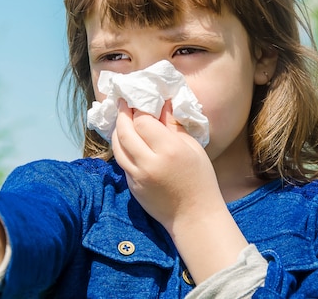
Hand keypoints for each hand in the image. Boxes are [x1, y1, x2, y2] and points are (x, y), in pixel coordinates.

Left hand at [111, 99, 221, 229]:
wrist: (194, 216)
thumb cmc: (200, 180)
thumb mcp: (192, 148)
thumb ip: (173, 125)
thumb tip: (163, 103)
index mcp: (168, 150)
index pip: (142, 121)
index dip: (139, 109)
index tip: (139, 100)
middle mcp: (149, 162)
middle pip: (125, 131)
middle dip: (122, 114)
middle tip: (124, 103)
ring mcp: (137, 176)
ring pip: (117, 147)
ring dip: (117, 130)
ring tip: (122, 119)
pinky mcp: (131, 186)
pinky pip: (121, 161)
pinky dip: (121, 147)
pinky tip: (127, 139)